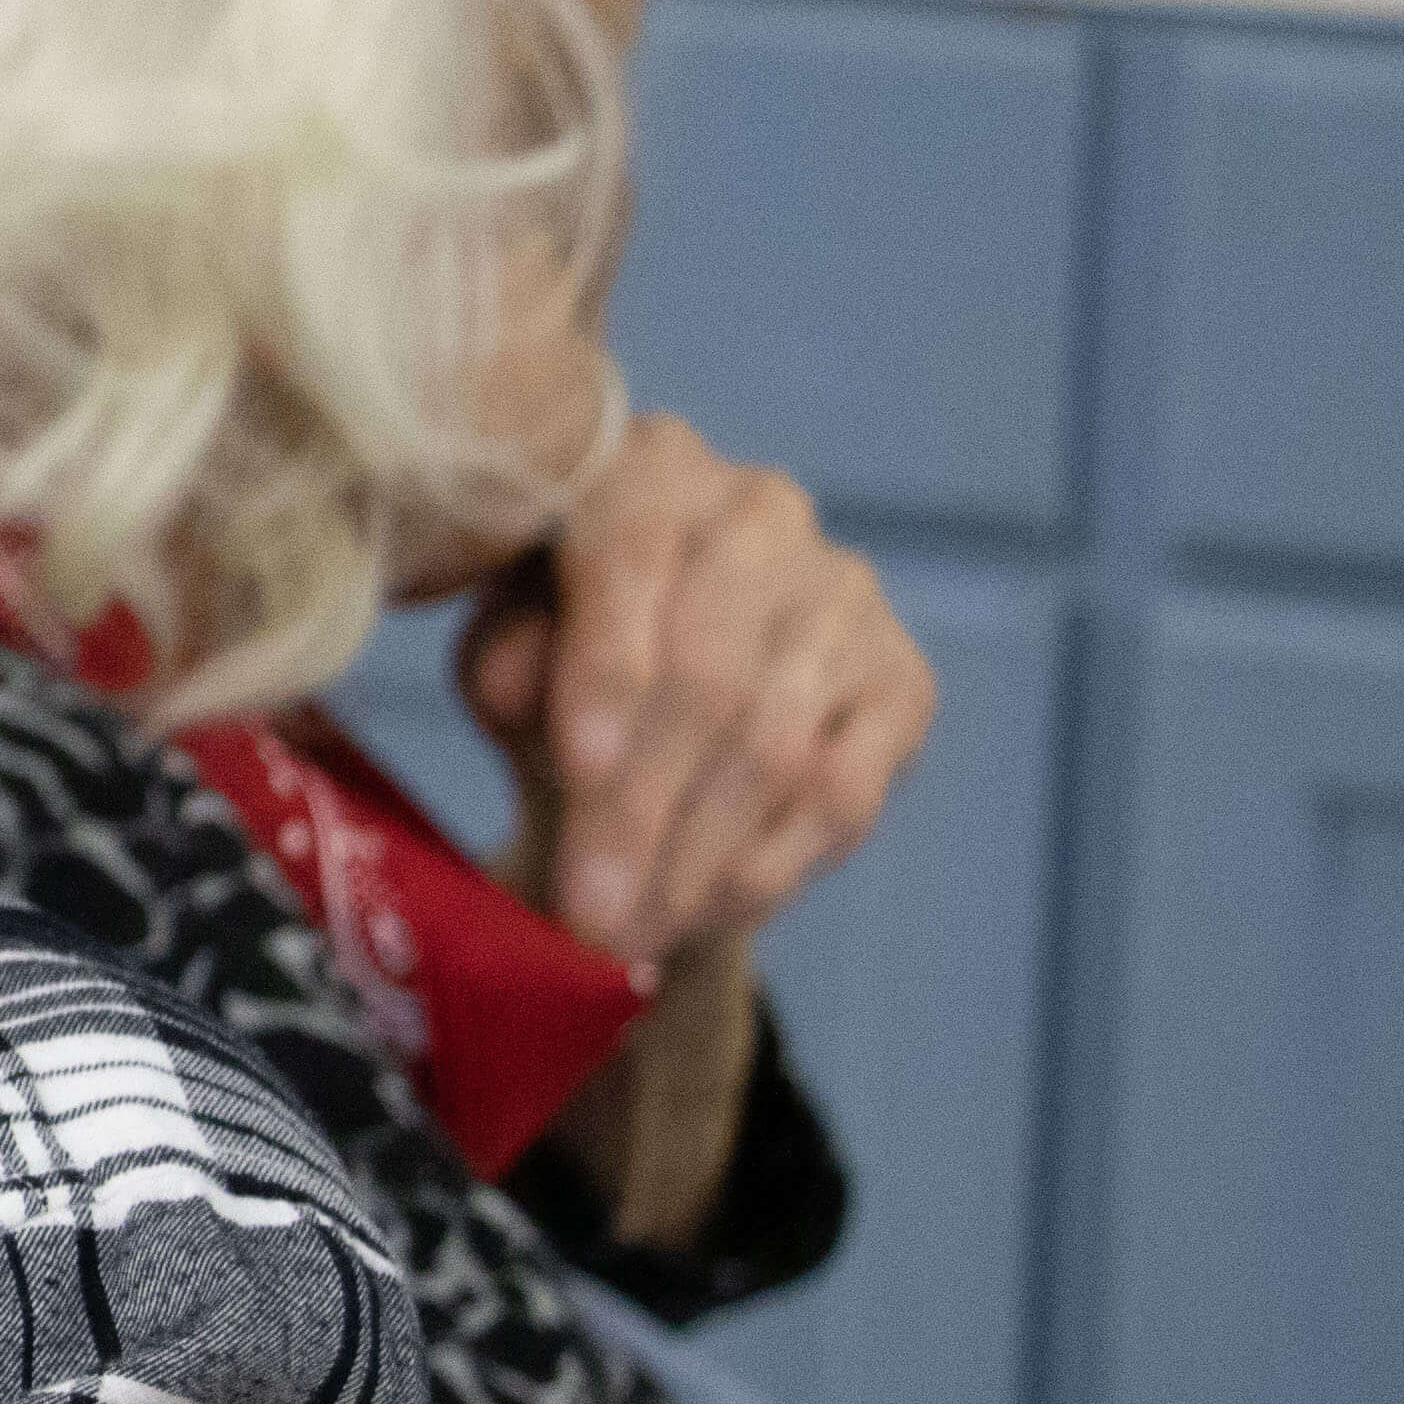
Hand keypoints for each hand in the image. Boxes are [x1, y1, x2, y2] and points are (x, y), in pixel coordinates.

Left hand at [460, 414, 934, 968]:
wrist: (647, 721)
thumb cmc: (550, 668)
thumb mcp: (502, 654)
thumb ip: (508, 659)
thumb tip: (524, 689)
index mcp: (645, 467)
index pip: (632, 556)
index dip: (606, 668)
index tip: (573, 771)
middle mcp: (758, 511)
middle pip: (711, 667)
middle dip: (641, 806)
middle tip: (587, 911)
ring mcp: (844, 594)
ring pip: (777, 743)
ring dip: (694, 859)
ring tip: (624, 935)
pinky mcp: (902, 682)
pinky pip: (842, 791)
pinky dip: (763, 869)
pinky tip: (699, 917)